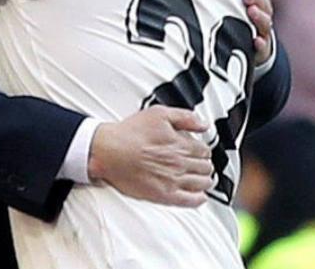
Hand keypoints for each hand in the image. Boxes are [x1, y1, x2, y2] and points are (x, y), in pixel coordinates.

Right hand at [87, 106, 212, 206]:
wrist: (109, 151)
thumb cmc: (129, 133)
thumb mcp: (159, 113)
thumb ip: (185, 117)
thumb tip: (203, 124)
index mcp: (181, 145)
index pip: (204, 151)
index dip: (204, 150)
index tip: (201, 151)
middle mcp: (180, 163)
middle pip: (205, 168)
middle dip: (206, 165)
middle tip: (203, 165)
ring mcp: (173, 181)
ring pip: (201, 183)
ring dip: (206, 181)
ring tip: (204, 179)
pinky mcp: (163, 195)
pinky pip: (189, 201)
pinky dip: (198, 199)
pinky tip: (200, 196)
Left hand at [238, 0, 273, 64]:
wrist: (253, 42)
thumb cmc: (247, 9)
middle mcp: (263, 11)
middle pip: (264, 1)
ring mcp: (262, 29)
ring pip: (264, 21)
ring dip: (259, 15)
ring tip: (250, 11)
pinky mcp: (261, 48)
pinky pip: (262, 46)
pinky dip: (259, 42)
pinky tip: (254, 40)